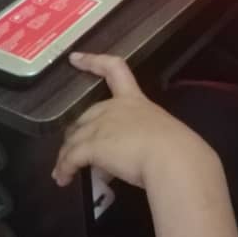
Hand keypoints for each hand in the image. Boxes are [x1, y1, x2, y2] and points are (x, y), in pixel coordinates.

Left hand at [53, 52, 212, 189]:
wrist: (171, 158)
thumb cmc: (175, 146)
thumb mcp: (159, 133)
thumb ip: (146, 137)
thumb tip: (140, 155)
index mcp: (134, 100)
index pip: (114, 69)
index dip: (93, 61)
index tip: (75, 57)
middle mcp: (114, 108)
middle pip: (86, 115)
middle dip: (76, 133)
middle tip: (73, 151)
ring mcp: (101, 126)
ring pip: (74, 139)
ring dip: (66, 156)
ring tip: (62, 173)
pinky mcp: (92, 146)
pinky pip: (71, 157)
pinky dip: (64, 169)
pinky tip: (63, 179)